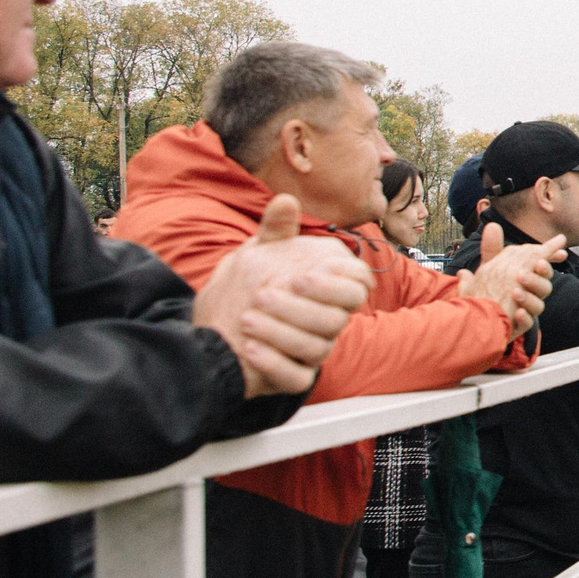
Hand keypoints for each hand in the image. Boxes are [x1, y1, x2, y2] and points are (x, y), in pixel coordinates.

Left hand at [193, 195, 374, 396]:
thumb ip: (275, 229)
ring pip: (315, 347)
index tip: (301, 275)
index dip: (336, 283)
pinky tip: (248, 346)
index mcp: (330, 289)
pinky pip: (295, 377)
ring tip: (247, 317)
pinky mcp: (293, 376)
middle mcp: (328, 321)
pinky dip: (272, 363)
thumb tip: (285, 200)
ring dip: (280, 331)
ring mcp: (313, 350)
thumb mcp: (261, 253)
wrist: (220, 320)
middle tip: (264, 293)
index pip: (357, 287)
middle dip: (302, 307)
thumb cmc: (251, 282)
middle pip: (337, 318)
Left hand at [457, 223, 564, 335]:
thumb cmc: (487, 292)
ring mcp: (525, 311)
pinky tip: (516, 312)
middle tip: (530, 268)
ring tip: (514, 291)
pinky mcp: (517, 327)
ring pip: (538, 304)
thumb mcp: (488, 268)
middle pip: (544, 285)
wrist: (476, 320)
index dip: (552, 257)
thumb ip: (493, 248)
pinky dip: (524, 317)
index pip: (542, 267)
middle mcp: (529, 294)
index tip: (561, 251)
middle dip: (539, 276)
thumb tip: (492, 225)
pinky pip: (527, 323)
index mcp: (527, 279)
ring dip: (528, 296)